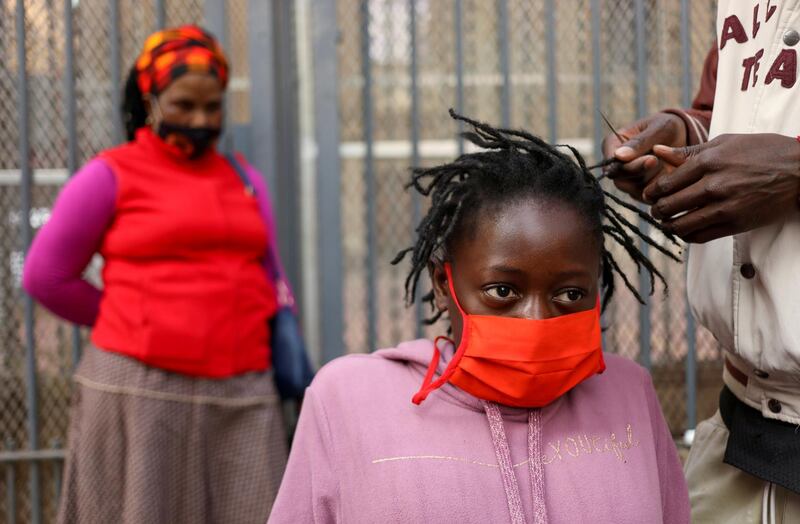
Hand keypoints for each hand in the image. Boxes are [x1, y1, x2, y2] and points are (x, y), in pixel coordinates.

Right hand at [602, 113, 686, 200]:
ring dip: (652, 180)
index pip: (611, 162)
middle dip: (643, 172)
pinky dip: (659, 189)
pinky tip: (670, 176)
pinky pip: (646, 196)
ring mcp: (626, 180)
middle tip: (660, 162)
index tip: (651, 159)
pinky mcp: (638, 191)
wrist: (682, 137)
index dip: (629, 164)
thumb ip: (639, 142)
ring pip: (633, 189)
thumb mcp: (658, 128)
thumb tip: (618, 156)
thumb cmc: (667, 127)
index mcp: (612, 144)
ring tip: (667, 166)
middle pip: (620, 178)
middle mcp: (615, 165)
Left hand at [643, 133, 799, 242]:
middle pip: (668, 206)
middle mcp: (713, 185)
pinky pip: (699, 237)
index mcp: (708, 162)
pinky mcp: (735, 224)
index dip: (651, 193)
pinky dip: (687, 236)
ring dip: (669, 226)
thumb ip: (689, 151)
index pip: (665, 183)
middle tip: (656, 211)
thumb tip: (657, 152)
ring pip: (680, 225)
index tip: (649, 195)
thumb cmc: (762, 152)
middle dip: (656, 211)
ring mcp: (724, 207)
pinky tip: (686, 229)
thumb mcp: (725, 142)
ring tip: (668, 222)